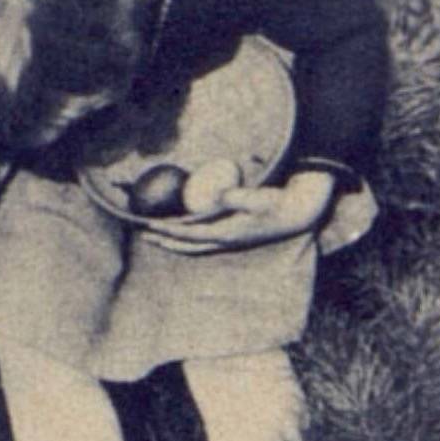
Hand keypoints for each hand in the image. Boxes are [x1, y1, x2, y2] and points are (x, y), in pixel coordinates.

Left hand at [138, 170, 335, 254]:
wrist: (297, 215)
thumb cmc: (277, 203)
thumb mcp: (259, 198)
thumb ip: (238, 197)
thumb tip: (218, 195)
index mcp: (226, 233)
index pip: (189, 234)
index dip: (168, 230)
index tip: (150, 225)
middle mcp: (224, 241)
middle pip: (186, 245)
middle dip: (164, 240)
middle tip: (142, 234)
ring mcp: (228, 241)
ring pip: (194, 246)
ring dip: (174, 242)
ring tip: (156, 236)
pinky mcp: (233, 237)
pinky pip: (204, 242)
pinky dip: (188, 239)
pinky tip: (183, 231)